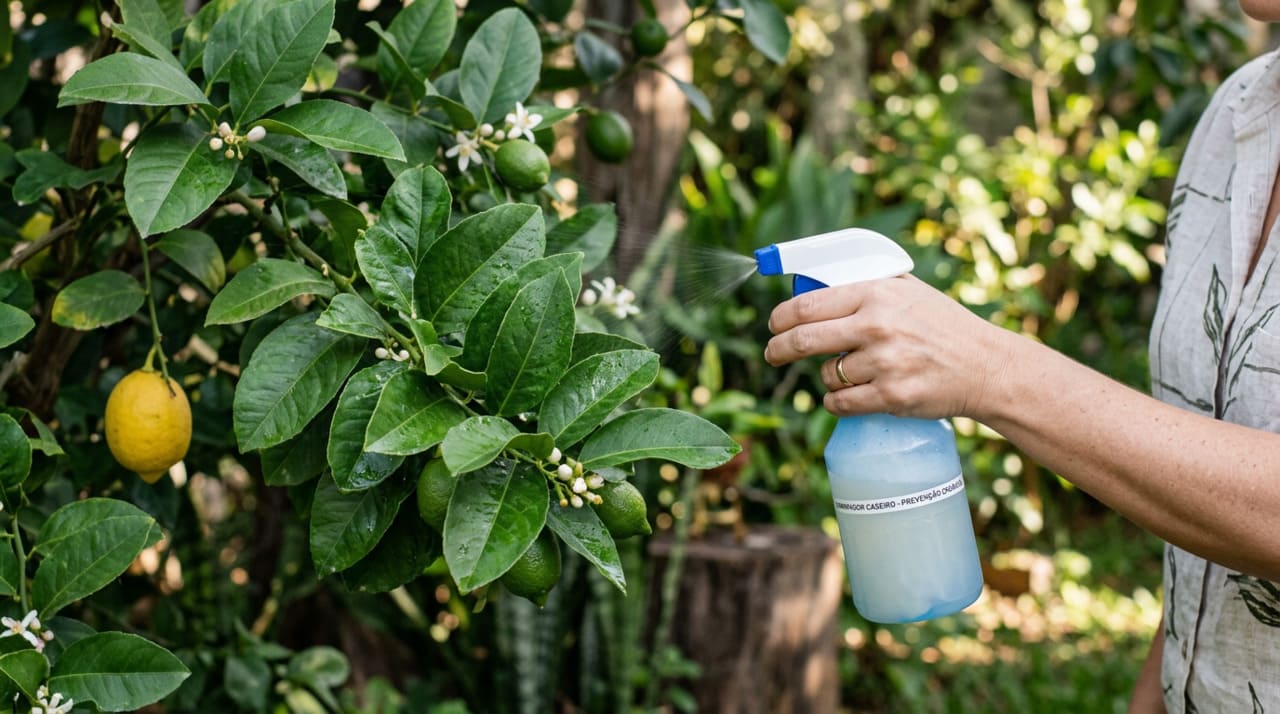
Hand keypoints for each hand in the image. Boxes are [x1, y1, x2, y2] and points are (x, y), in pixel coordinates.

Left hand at [763, 275, 1012, 419]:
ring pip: (826, 375)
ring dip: (827, 377)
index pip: (807, 305)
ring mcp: (884, 363)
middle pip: (804, 340)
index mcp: (875, 293)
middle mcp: (877, 325)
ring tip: (849, 373)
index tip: (773, 326)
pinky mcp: (891, 396)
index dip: (780, 318)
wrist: (985, 365)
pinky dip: (837, 402)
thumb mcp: (907, 290)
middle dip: (779, 350)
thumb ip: (865, 287)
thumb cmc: (943, 325)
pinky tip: (850, 395)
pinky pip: (841, 403)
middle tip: (773, 355)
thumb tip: (815, 285)